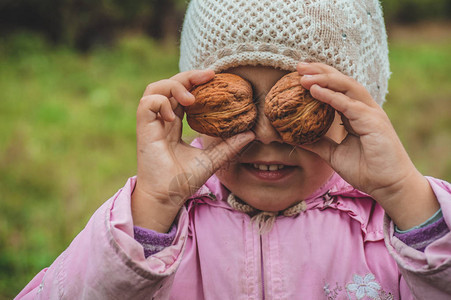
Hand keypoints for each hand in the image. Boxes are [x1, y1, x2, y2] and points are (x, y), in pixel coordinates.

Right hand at [132, 70, 254, 231]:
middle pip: (169, 85)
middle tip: (209, 76)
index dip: (195, 82)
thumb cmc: (184, 180)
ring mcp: (151, 123)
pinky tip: (174, 116)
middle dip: (188, 76)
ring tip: (191, 99)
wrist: (168, 197)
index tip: (214, 77)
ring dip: (174, 86)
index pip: (182, 93)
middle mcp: (162, 120)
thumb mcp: (212, 159)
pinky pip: (147, 103)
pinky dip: (161, 103)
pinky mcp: (143, 129)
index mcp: (174, 124)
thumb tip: (251, 134)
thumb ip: (229, 146)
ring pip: (154, 89)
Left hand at [297, 62, 438, 228]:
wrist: (388, 186)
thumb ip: (317, 143)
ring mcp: (370, 113)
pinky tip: (315, 90)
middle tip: (298, 65)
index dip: (319, 78)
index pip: (337, 89)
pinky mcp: (373, 121)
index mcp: (356, 114)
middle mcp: (364, 109)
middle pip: (341, 81)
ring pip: (346, 86)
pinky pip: (348, 104)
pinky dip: (331, 96)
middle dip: (320, 71)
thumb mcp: (334, 154)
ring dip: (324, 78)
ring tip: (303, 75)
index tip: (298, 73)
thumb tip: (294, 137)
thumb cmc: (366, 170)